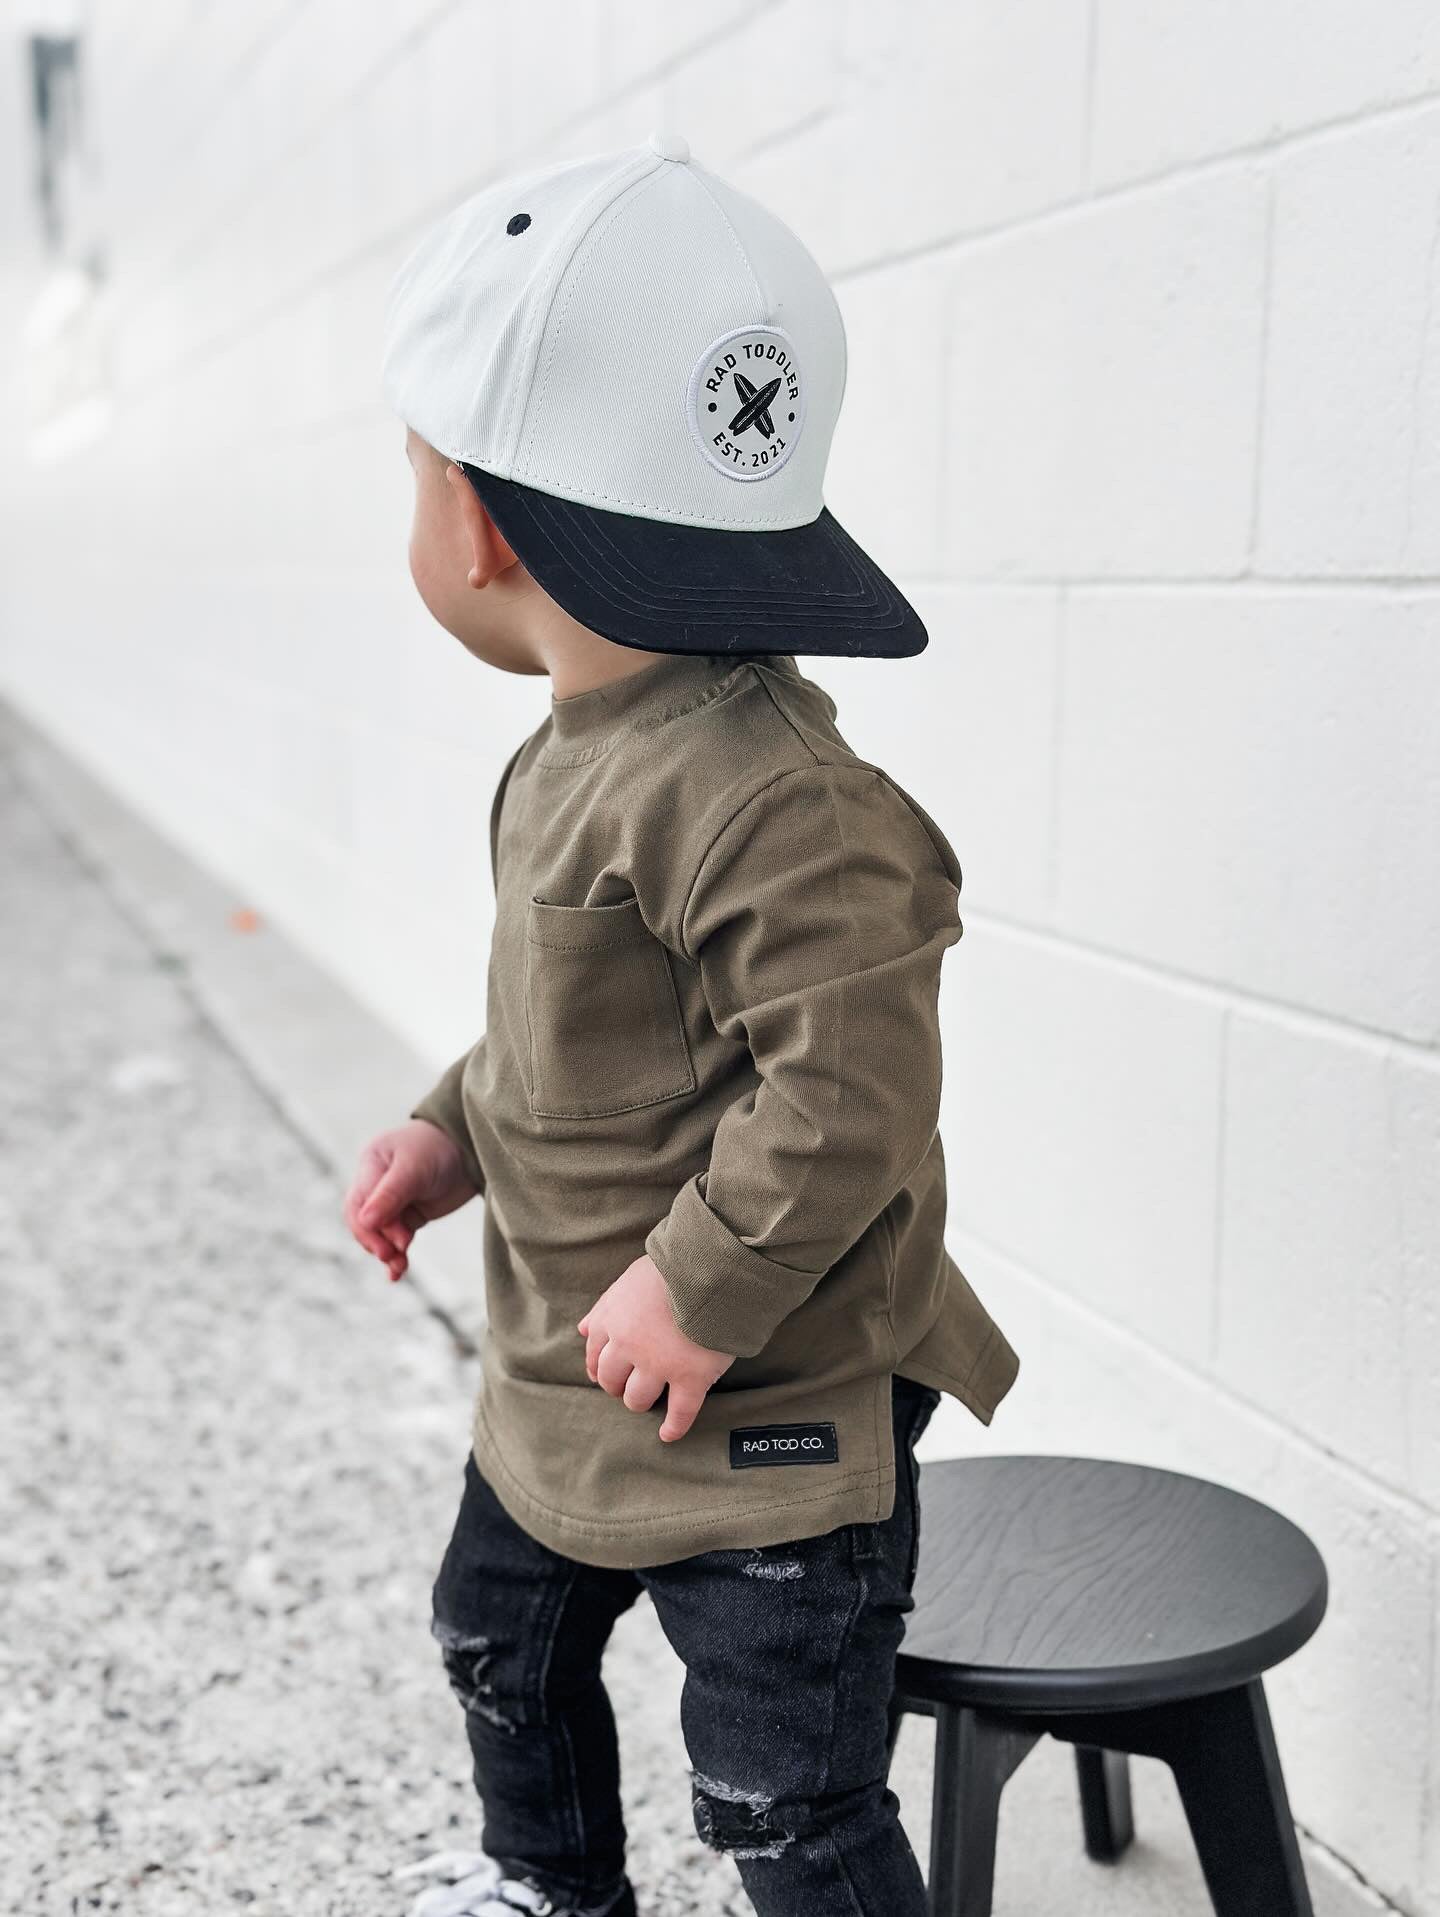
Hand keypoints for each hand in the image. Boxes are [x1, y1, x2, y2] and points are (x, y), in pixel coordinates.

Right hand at [344, 1119, 478, 1281]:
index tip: (385, 1247)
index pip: (357, 1204)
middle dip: (379, 1242)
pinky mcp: (410, 1215)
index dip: (367, 1229)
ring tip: (399, 1268)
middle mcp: (377, 1184)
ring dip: (388, 1252)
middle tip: (395, 1255)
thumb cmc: (439, 1148)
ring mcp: (393, 1201)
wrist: (472, 1148)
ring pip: (381, 1234)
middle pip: (366, 1222)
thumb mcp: (414, 1169)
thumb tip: (364, 1222)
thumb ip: (390, 1194)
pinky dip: (397, 1255)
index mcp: (371, 1165)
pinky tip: (397, 1272)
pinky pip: (397, 1239)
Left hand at [578, 1255, 734, 1441]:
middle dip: (617, 1386)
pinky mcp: (690, 1377)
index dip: (601, 1367)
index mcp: (612, 1321)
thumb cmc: (671, 1268)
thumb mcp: (629, 1279)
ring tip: (650, 1401)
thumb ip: (605, 1306)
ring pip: (638, 1399)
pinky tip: (668, 1434)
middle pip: (612, 1380)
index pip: (596, 1355)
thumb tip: (583, 1330)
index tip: (606, 1375)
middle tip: (629, 1386)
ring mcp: (658, 1365)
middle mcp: (628, 1346)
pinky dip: (674, 1427)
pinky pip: (680, 1413)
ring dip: (639, 1402)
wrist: (709, 1267)